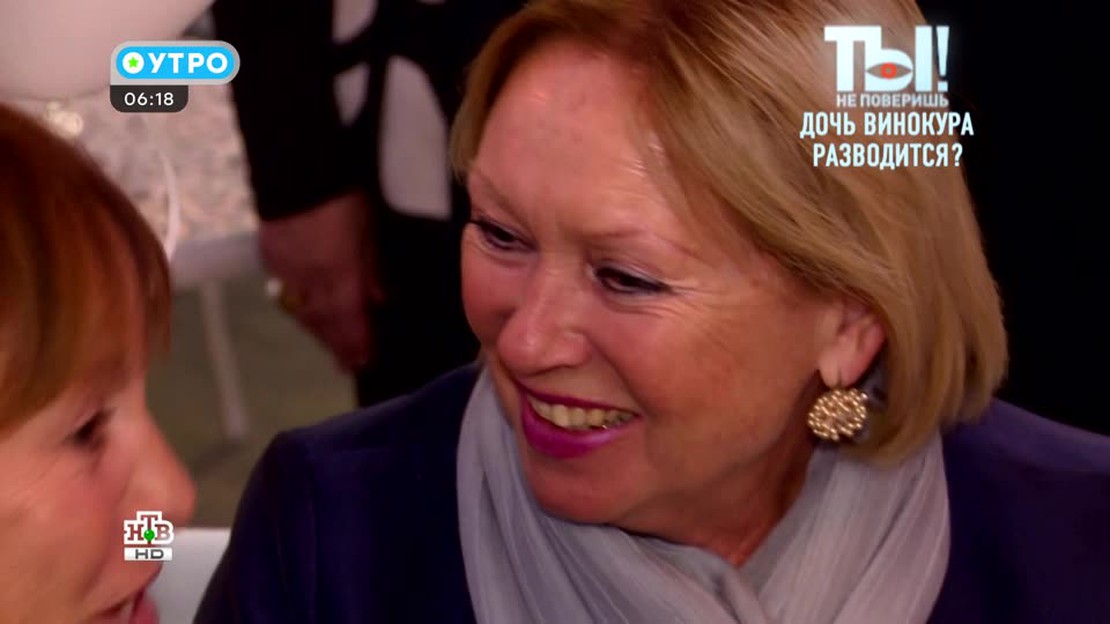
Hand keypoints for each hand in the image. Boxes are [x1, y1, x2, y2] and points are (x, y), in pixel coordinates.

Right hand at [259, 191, 384, 370]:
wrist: (297, 168)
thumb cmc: (344, 197)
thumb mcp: (368, 233)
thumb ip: (372, 270)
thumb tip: (379, 301)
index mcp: (338, 272)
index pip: (348, 318)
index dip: (356, 342)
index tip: (363, 362)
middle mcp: (310, 278)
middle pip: (323, 321)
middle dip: (337, 344)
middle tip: (347, 364)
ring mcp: (286, 269)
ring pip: (302, 310)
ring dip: (318, 330)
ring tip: (331, 346)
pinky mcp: (270, 257)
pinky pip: (286, 291)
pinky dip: (300, 306)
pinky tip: (308, 312)